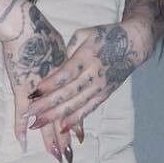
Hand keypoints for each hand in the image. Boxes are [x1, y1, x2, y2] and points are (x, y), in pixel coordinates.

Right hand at [0, 3, 76, 162]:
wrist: (24, 24)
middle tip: (69, 157)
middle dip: (65, 137)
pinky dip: (21, 128)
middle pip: (64, 116)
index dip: (76, 122)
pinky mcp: (24, 88)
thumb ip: (65, 58)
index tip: (80, 138)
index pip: (74, 105)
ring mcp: (40, 91)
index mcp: (68, 79)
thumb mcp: (59, 45)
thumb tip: (68, 61)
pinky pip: (23, 113)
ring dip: (50, 138)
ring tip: (56, 155)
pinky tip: (23, 144)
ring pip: (48, 120)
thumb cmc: (40, 31)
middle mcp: (57, 88)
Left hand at [23, 19, 146, 140]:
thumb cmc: (105, 36)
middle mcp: (94, 74)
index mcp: (87, 56)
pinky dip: (76, 119)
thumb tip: (53, 66)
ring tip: (39, 123)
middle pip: (69, 92)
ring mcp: (101, 86)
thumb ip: (68, 49)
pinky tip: (62, 128)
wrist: (134, 44)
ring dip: (57, 116)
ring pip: (77, 104)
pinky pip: (89, 109)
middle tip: (29, 114)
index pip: (66, 73)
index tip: (33, 92)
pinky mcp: (105, 94)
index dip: (50, 84)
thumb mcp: (85, 34)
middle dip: (48, 105)